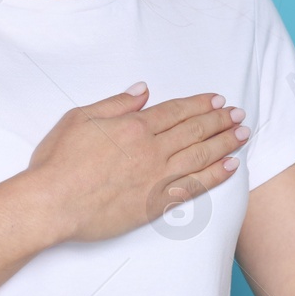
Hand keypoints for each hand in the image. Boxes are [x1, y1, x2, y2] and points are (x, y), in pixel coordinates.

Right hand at [23, 85, 250, 244]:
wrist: (51, 204)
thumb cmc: (58, 162)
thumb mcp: (80, 118)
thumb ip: (115, 104)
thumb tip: (143, 91)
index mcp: (133, 126)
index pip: (176, 111)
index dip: (200, 105)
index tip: (218, 101)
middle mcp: (151, 150)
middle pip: (194, 131)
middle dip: (220, 121)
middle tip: (239, 115)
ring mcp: (156, 178)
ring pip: (200, 156)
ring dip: (225, 143)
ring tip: (243, 134)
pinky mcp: (155, 203)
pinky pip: (194, 187)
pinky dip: (215, 176)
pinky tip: (231, 167)